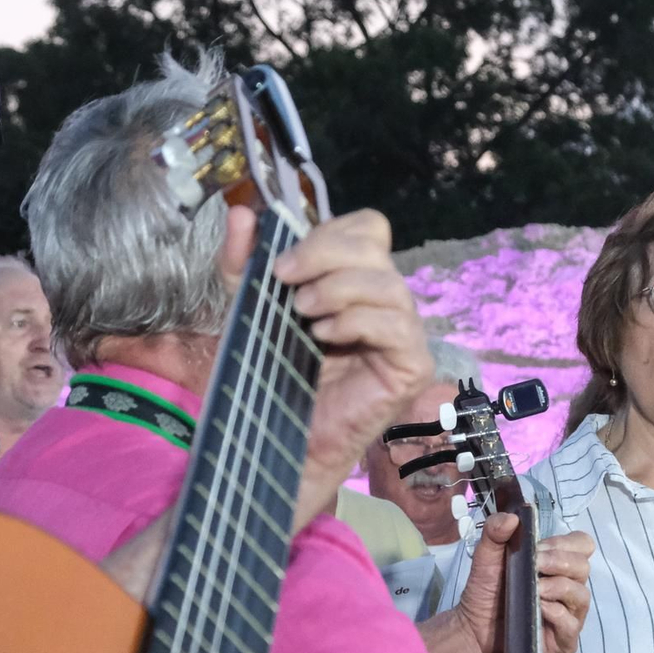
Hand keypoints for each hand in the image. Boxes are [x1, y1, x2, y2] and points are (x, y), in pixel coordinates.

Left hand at [217, 206, 429, 532]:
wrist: (276, 440)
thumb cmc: (268, 380)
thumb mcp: (246, 311)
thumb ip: (242, 264)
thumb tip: (242, 212)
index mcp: (354, 282)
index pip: (366, 229)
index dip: (327, 235)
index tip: (281, 265)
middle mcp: (384, 301)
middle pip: (376, 244)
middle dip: (323, 254)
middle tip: (286, 282)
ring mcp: (403, 334)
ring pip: (387, 283)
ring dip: (337, 290)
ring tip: (303, 316)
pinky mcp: (411, 367)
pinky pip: (397, 325)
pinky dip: (357, 322)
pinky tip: (325, 337)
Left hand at [441, 518, 593, 652]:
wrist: (473, 629)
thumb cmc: (486, 593)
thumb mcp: (486, 558)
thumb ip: (495, 533)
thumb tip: (513, 516)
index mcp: (558, 566)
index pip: (582, 545)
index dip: (564, 543)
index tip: (538, 548)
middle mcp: (569, 589)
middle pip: (584, 567)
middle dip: (558, 561)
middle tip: (534, 565)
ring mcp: (569, 616)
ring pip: (581, 595)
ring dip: (558, 586)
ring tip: (534, 589)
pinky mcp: (564, 641)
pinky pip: (571, 624)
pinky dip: (556, 613)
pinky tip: (539, 609)